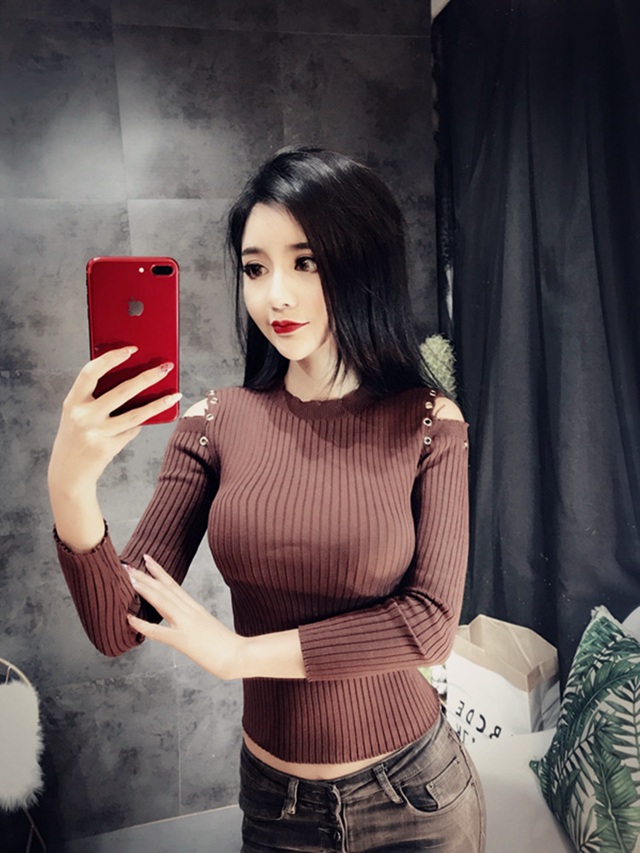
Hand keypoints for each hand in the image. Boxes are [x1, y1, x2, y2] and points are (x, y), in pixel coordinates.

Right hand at [49, 347, 180, 490]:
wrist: (68, 473)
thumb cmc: (77, 435)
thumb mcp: (78, 413)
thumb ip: (96, 397)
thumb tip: (135, 380)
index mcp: (72, 402)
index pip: (90, 372)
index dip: (111, 358)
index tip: (131, 349)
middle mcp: (82, 417)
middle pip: (122, 391)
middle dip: (148, 377)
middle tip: (166, 367)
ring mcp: (96, 434)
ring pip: (136, 414)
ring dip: (159, 403)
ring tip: (175, 394)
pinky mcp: (108, 448)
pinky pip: (132, 430)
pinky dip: (141, 423)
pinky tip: (150, 416)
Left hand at [126, 555, 242, 679]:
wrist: (240, 655)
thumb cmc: (228, 646)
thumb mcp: (209, 628)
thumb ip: (197, 623)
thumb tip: (187, 624)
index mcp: (196, 608)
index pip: (174, 585)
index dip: (159, 572)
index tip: (148, 561)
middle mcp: (190, 611)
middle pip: (165, 589)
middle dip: (145, 576)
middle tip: (128, 566)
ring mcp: (186, 624)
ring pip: (162, 601)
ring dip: (144, 589)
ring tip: (129, 579)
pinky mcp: (183, 640)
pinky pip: (158, 631)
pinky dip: (142, 625)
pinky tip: (129, 619)